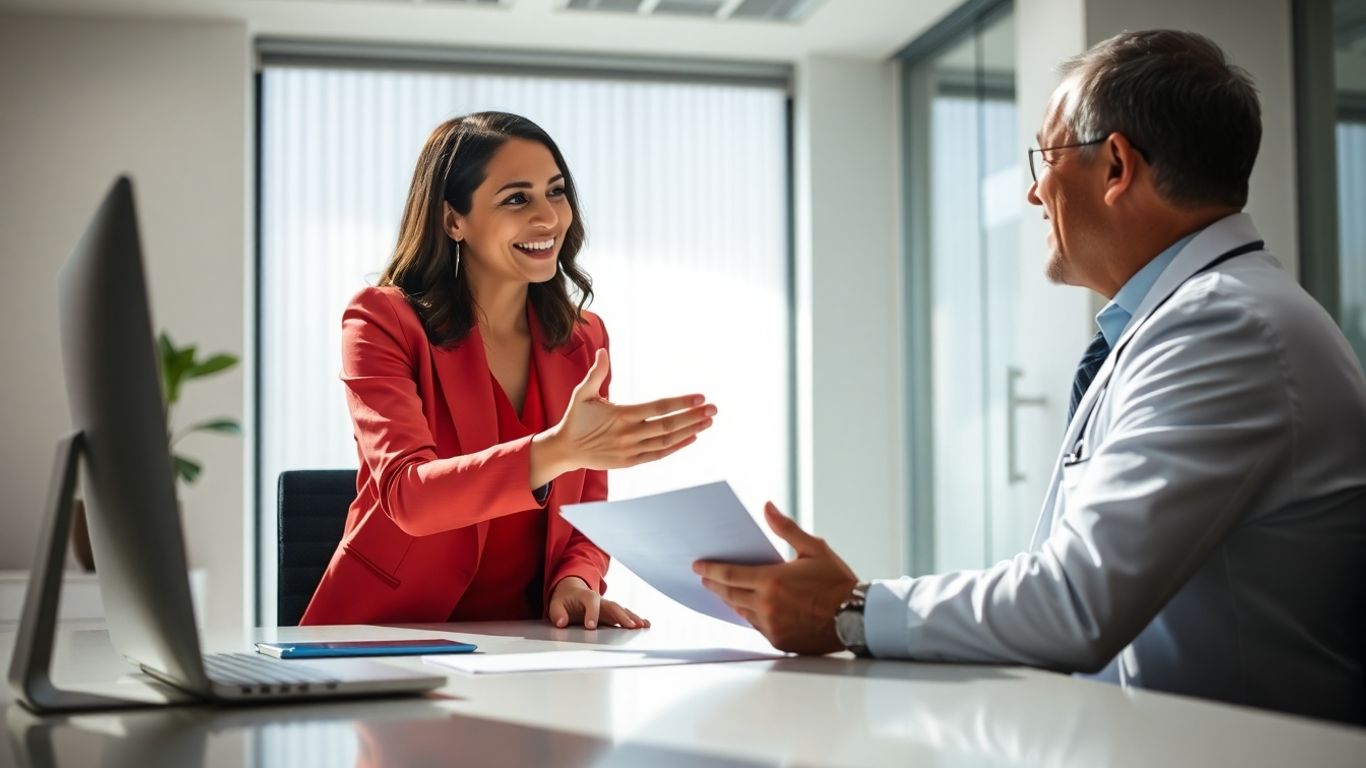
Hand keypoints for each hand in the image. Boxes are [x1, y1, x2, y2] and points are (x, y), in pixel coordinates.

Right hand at [531, 349, 715, 485]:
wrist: (565, 449)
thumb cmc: (576, 418)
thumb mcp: (583, 393)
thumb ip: (597, 373)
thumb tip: (604, 351)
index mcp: (621, 415)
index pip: (658, 408)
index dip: (680, 403)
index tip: (699, 397)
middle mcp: (628, 434)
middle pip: (668, 426)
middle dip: (693, 416)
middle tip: (713, 409)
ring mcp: (630, 450)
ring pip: (666, 442)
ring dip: (689, 431)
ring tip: (707, 421)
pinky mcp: (630, 462)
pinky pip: (658, 455)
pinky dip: (676, 447)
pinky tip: (692, 437)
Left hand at [547, 576, 650, 629]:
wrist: (571, 590)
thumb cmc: (564, 599)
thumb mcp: (556, 604)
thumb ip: (558, 613)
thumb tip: (561, 623)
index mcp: (586, 595)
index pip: (591, 602)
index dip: (591, 613)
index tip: (590, 627)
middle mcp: (600, 600)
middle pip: (613, 606)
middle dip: (622, 616)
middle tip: (630, 626)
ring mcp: (607, 606)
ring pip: (621, 610)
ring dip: (632, 617)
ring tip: (642, 626)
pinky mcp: (611, 613)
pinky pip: (624, 615)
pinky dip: (634, 618)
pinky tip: (645, 624)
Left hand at [694, 502, 857, 654]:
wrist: (857, 617)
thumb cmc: (836, 582)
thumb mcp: (814, 548)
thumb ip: (786, 528)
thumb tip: (767, 507)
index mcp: (772, 581)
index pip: (730, 574)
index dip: (710, 569)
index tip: (698, 565)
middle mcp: (767, 605)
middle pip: (729, 594)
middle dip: (714, 585)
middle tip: (704, 577)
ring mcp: (772, 626)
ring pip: (741, 612)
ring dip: (730, 600)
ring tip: (723, 591)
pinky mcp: (779, 640)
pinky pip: (756, 626)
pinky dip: (749, 615)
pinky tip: (746, 607)